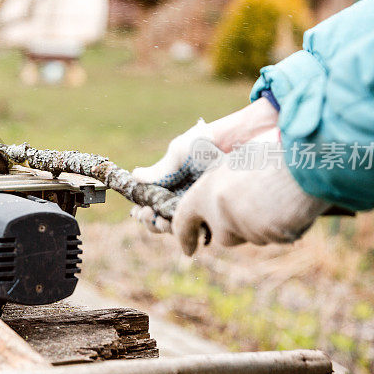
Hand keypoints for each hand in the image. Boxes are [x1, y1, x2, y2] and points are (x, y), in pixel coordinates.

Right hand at [131, 98, 279, 232]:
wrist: (239, 140)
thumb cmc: (207, 142)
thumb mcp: (179, 153)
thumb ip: (160, 170)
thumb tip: (134, 176)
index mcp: (171, 185)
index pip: (152, 206)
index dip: (143, 212)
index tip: (139, 211)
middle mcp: (184, 199)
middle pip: (162, 222)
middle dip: (151, 222)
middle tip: (149, 215)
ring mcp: (201, 208)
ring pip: (178, 229)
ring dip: (165, 228)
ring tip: (163, 220)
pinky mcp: (218, 215)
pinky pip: (202, 231)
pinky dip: (190, 232)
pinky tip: (184, 224)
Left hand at [171, 128, 329, 254]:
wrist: (304, 157)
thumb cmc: (271, 151)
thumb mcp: (236, 162)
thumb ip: (223, 185)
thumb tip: (221, 200)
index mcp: (206, 190)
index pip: (184, 221)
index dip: (184, 236)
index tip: (188, 249)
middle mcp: (220, 213)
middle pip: (224, 235)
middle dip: (237, 227)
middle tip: (257, 204)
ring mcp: (245, 227)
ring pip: (252, 236)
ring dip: (262, 224)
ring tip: (279, 194)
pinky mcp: (270, 235)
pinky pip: (277, 236)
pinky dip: (284, 225)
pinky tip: (293, 202)